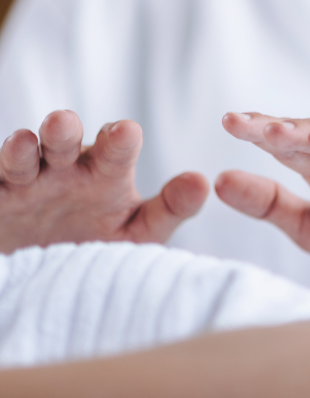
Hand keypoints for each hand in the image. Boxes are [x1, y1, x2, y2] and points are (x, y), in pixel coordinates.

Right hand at [0, 110, 209, 253]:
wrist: (52, 272)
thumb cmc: (101, 241)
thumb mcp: (139, 231)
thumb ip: (170, 208)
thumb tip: (203, 181)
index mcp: (105, 171)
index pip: (116, 149)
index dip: (119, 140)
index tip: (126, 133)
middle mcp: (66, 168)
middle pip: (66, 141)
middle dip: (65, 131)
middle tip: (65, 124)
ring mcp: (28, 180)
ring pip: (25, 156)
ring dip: (24, 147)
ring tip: (28, 142)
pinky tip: (6, 157)